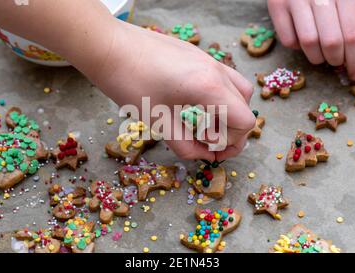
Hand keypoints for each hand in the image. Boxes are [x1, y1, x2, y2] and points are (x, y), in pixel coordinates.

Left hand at [93, 21, 255, 161]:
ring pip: (239, 91)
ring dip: (228, 113)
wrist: (109, 46)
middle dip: (232, 132)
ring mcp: (208, 59)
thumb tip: (204, 155)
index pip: (245, 121)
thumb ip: (186, 145)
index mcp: (210, 87)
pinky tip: (197, 105)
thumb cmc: (129, 83)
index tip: (207, 149)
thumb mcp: (158, 121)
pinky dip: (220, 98)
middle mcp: (216, 70)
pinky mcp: (198, 55)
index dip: (231, 143)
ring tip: (205, 124)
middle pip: (245, 108)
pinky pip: (223, 79)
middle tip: (207, 142)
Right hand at [268, 0, 354, 80]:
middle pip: (331, 42)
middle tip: (335, 62)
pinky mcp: (276, 5)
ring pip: (308, 43)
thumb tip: (351, 55)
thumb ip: (348, 19)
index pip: (353, 34)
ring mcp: (295, 0)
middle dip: (336, 59)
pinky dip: (296, 47)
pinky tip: (301, 40)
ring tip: (319, 56)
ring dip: (316, 57)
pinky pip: (287, 39)